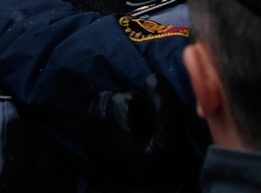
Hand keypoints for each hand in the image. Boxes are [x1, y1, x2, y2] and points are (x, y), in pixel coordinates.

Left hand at [83, 74, 196, 191]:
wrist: (157, 191)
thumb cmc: (168, 164)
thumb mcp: (173, 134)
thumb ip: (163, 103)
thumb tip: (151, 78)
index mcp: (121, 141)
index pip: (118, 99)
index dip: (136, 99)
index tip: (147, 113)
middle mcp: (101, 145)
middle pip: (102, 100)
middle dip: (121, 100)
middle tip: (138, 115)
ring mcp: (94, 149)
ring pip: (92, 108)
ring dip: (109, 106)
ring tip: (127, 118)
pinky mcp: (91, 152)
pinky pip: (86, 121)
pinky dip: (98, 116)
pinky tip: (115, 123)